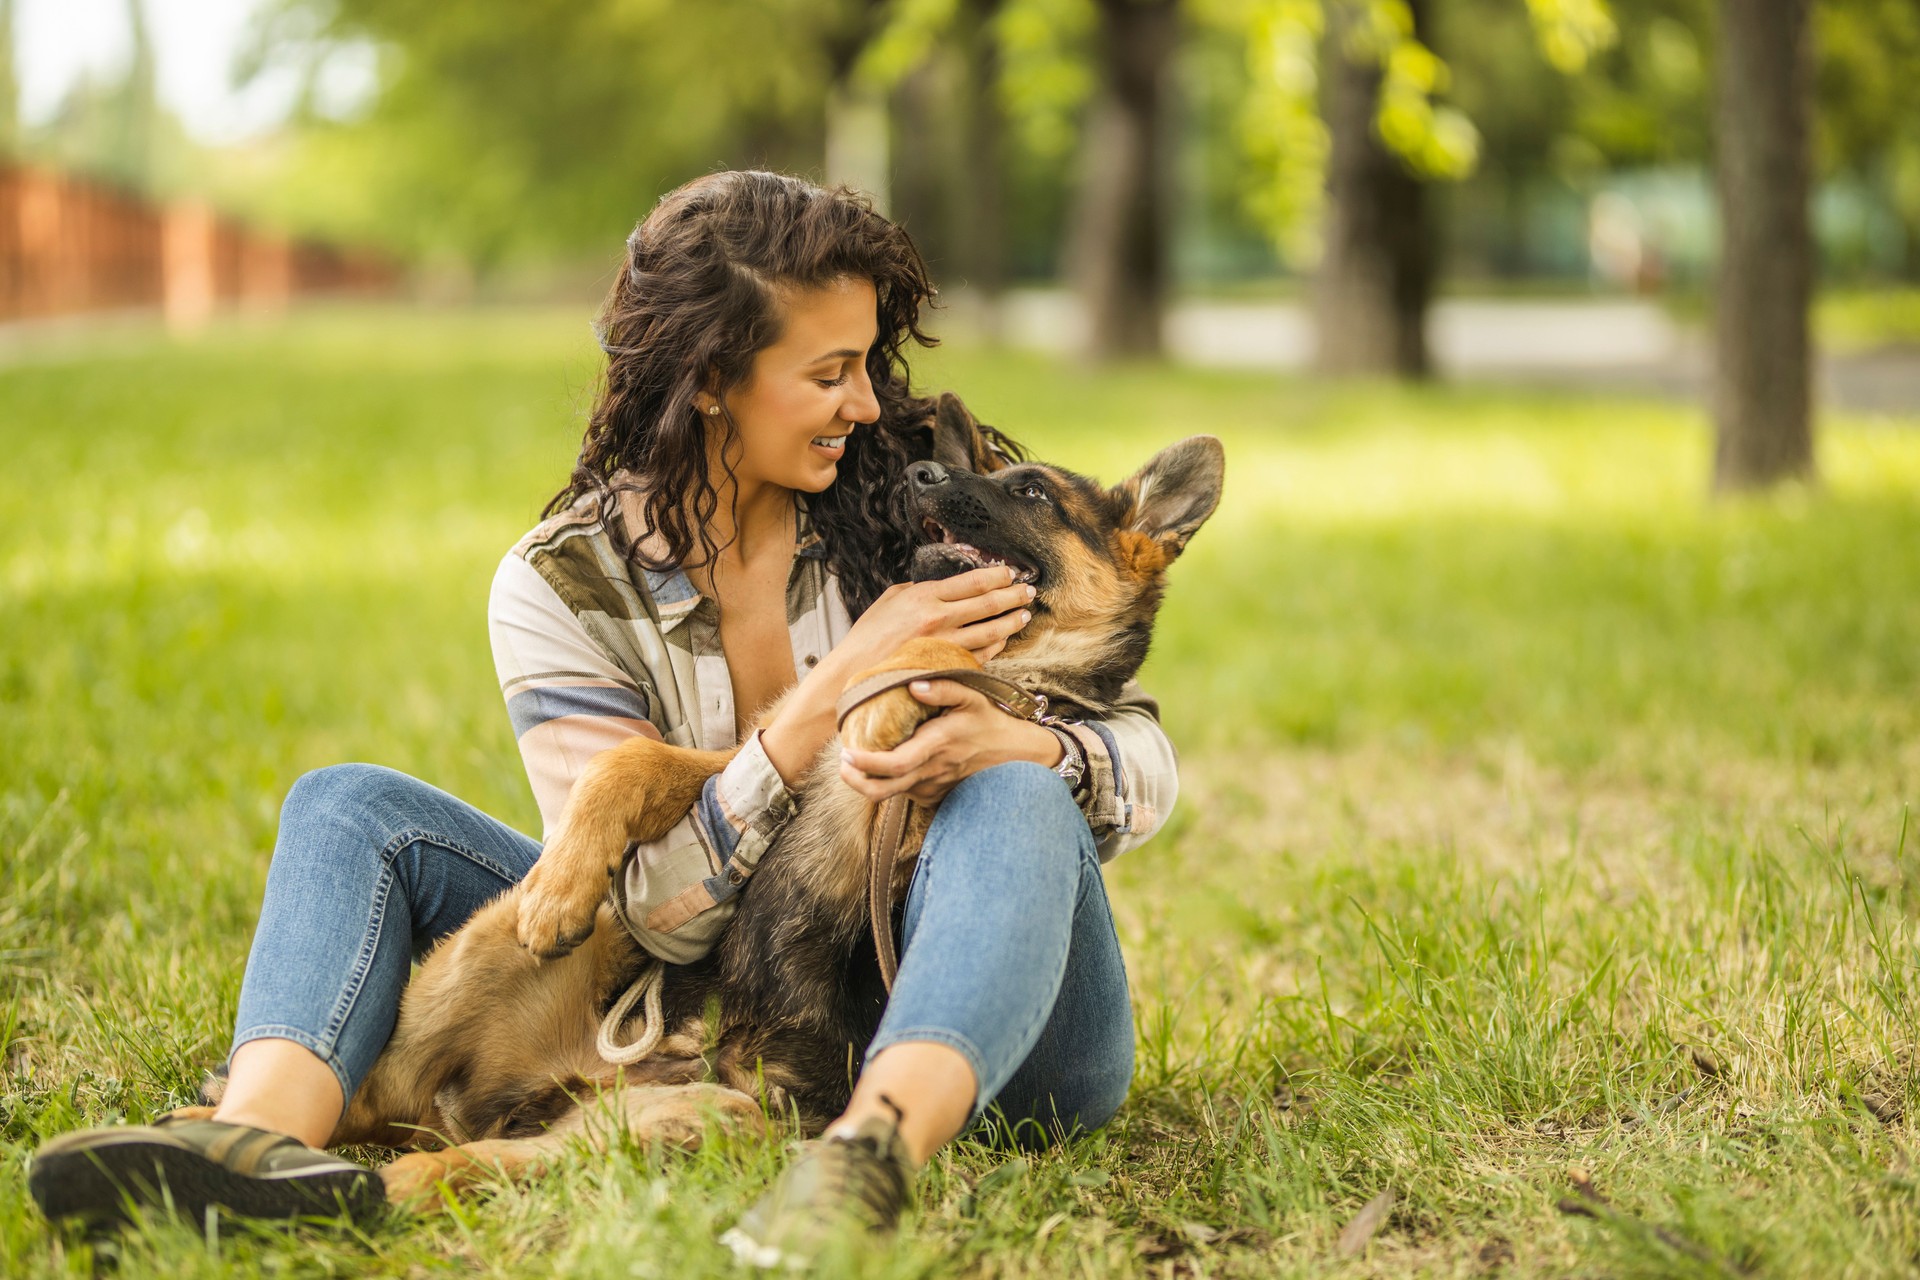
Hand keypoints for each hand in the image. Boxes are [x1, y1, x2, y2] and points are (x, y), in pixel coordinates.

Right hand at [829, 565, 1035, 675]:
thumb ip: (918, 590)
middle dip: (1013, 596)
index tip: (1010, 573)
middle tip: (1028, 591)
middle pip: (988, 604)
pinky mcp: (946, 667)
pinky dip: (995, 647)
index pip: (972, 582)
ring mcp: (945, 646)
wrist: (855, 673)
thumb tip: (939, 587)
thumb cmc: (868, 636)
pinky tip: (1003, 640)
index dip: (997, 576)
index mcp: (925, 597)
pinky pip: (980, 655)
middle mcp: (938, 619)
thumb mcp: (890, 600)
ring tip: (1024, 616)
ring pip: (990, 631)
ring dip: (1011, 622)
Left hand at [839, 679, 1062, 805]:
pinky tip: (888, 767)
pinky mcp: (937, 796)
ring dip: (871, 782)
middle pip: (884, 790)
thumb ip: (943, 687)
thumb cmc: (990, 721)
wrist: (1017, 754)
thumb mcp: (972, 696)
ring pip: (893, 794)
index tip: (846, 753)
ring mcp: (935, 787)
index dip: (865, 764)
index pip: (894, 764)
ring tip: (859, 763)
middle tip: (842, 764)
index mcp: (938, 745)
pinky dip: (893, 783)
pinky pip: (908, 794)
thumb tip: (913, 683)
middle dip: (855, 781)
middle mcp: (933, 771)